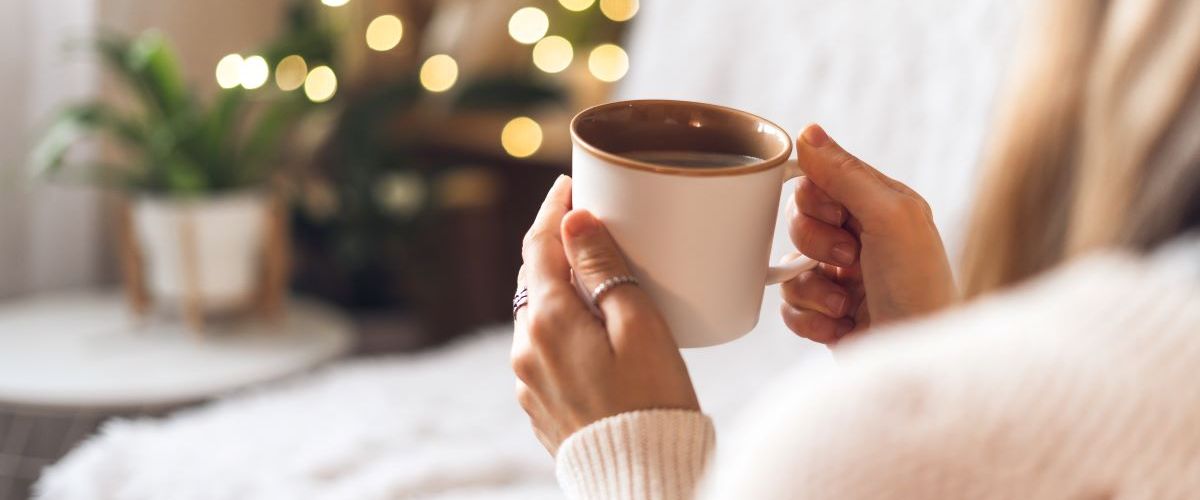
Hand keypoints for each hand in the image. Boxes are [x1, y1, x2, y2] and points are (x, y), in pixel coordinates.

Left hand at [511, 175, 699, 454]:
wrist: (642, 478)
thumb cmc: (653, 401)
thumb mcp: (639, 325)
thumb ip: (604, 269)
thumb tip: (574, 221)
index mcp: (547, 320)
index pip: (539, 245)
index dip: (553, 210)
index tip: (567, 184)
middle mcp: (526, 348)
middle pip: (534, 279)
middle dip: (557, 249)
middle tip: (589, 225)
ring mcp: (528, 380)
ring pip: (538, 316)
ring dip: (560, 292)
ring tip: (597, 280)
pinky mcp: (538, 405)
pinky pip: (545, 350)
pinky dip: (563, 329)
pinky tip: (592, 333)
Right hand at [781, 124, 956, 344]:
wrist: (920, 357)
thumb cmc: (920, 287)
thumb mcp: (890, 216)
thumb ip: (846, 174)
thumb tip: (807, 131)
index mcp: (879, 206)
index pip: (818, 179)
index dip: (816, 199)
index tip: (840, 217)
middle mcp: (860, 238)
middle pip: (797, 219)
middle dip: (815, 244)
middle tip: (851, 260)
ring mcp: (841, 278)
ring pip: (789, 266)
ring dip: (813, 289)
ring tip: (846, 305)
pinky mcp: (827, 315)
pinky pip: (787, 306)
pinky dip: (809, 320)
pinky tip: (841, 327)